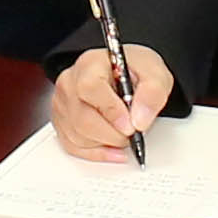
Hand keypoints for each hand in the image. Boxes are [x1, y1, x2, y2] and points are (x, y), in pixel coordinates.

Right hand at [52, 38, 176, 160]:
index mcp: (90, 64)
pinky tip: (114, 150)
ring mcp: (63, 104)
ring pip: (77, 136)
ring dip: (106, 143)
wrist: (125, 77)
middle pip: (82, 118)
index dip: (111, 110)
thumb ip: (153, 93)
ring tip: (124, 134)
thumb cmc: (134, 71)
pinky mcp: (62, 123)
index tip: (130, 125)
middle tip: (133, 133)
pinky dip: (96, 153)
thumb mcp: (154, 72)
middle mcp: (70, 83)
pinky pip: (73, 146)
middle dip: (113, 134)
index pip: (90, 88)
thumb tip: (140, 119)